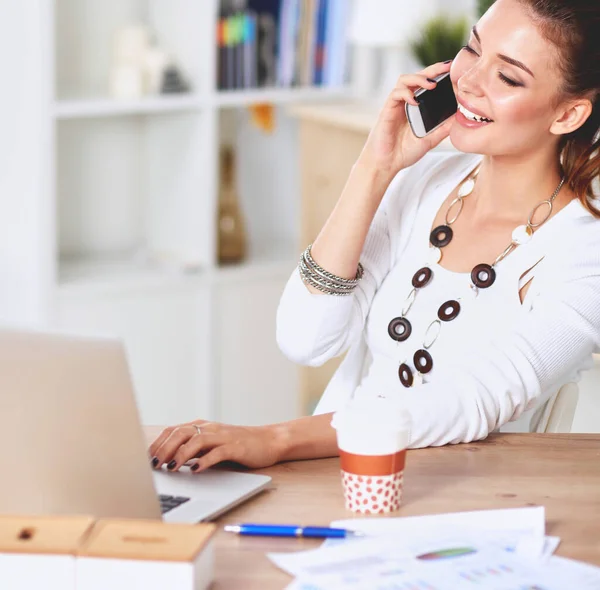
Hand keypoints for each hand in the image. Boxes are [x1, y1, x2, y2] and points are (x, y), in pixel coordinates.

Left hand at [148, 420, 284, 471]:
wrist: (268, 441)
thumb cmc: (238, 446)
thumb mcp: (212, 445)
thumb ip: (194, 450)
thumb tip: (168, 462)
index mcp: (202, 427)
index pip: (173, 430)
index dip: (158, 443)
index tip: (146, 458)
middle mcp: (210, 429)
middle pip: (181, 433)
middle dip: (165, 449)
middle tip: (155, 465)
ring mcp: (223, 437)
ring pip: (197, 440)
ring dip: (181, 454)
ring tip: (172, 468)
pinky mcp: (235, 447)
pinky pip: (217, 452)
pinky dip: (205, 460)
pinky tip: (197, 470)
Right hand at [358, 60, 455, 178]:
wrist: (386, 164)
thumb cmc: (404, 152)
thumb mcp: (431, 139)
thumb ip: (444, 128)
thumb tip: (461, 116)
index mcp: (417, 106)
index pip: (428, 83)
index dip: (439, 75)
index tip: (454, 72)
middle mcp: (406, 102)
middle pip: (418, 76)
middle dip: (433, 69)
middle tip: (447, 68)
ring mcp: (396, 105)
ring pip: (405, 80)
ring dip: (418, 78)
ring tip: (431, 84)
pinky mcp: (387, 110)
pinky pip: (395, 94)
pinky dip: (405, 93)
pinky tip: (415, 101)